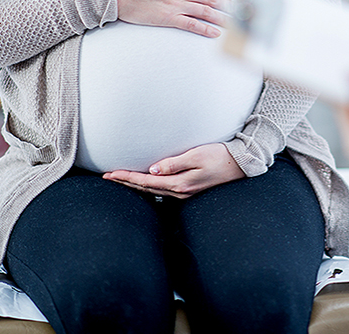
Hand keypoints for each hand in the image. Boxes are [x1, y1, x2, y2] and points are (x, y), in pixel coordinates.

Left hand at [102, 143, 244, 198]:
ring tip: (121, 180)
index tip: (110, 174)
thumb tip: (152, 170)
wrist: (241, 164)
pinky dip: (149, 186)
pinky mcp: (189, 189)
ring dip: (136, 185)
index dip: (126, 178)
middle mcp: (180, 191)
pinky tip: (145, 182)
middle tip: (108, 177)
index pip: (146, 181)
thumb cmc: (220, 156)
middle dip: (126, 183)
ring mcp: (185, 192)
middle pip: (146, 189)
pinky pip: (162, 189)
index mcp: (179, 184)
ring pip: (153, 191)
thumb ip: (174, 163)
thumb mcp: (197, 156)